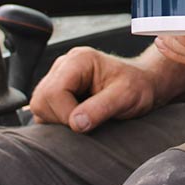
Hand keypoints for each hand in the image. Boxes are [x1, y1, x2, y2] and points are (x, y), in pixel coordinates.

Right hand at [29, 47, 165, 132]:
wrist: (144, 84)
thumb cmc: (138, 86)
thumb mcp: (126, 96)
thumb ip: (101, 108)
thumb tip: (76, 123)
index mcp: (79, 60)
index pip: (54, 92)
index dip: (66, 114)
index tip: (87, 123)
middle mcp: (64, 65)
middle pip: (41, 99)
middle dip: (61, 118)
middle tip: (87, 121)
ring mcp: (58, 77)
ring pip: (40, 106)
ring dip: (59, 120)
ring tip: (86, 117)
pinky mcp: (57, 90)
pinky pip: (45, 110)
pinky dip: (58, 120)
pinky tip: (80, 117)